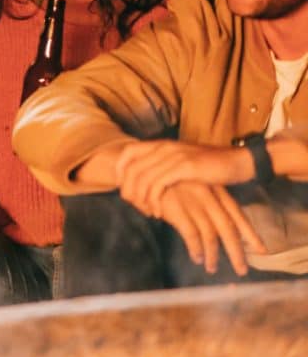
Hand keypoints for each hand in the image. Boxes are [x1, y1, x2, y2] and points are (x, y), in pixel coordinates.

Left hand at [117, 140, 252, 217]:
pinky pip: (158, 185)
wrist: (238, 162)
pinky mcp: (184, 167)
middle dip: (128, 190)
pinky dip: (154, 201)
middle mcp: (165, 147)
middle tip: (133, 206)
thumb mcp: (182, 161)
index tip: (122, 187)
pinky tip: (158, 212)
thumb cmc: (209, 166)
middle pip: (131, 168)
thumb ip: (163, 166)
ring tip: (147, 212)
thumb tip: (144, 181)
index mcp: (162, 144)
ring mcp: (174, 156)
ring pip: (142, 179)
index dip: (119, 169)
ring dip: (141, 199)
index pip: (128, 152)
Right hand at [158, 182, 265, 275]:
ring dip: (213, 255)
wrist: (143, 168)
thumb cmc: (167, 179)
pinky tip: (196, 258)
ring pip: (211, 235)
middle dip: (236, 251)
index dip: (249, 233)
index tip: (261, 250)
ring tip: (212, 268)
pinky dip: (196, 249)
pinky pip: (192, 235)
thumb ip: (202, 203)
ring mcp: (193, 204)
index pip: (237, 215)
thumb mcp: (191, 186)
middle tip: (242, 269)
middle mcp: (208, 198)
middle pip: (228, 229)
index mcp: (215, 190)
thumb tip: (212, 224)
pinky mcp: (178, 210)